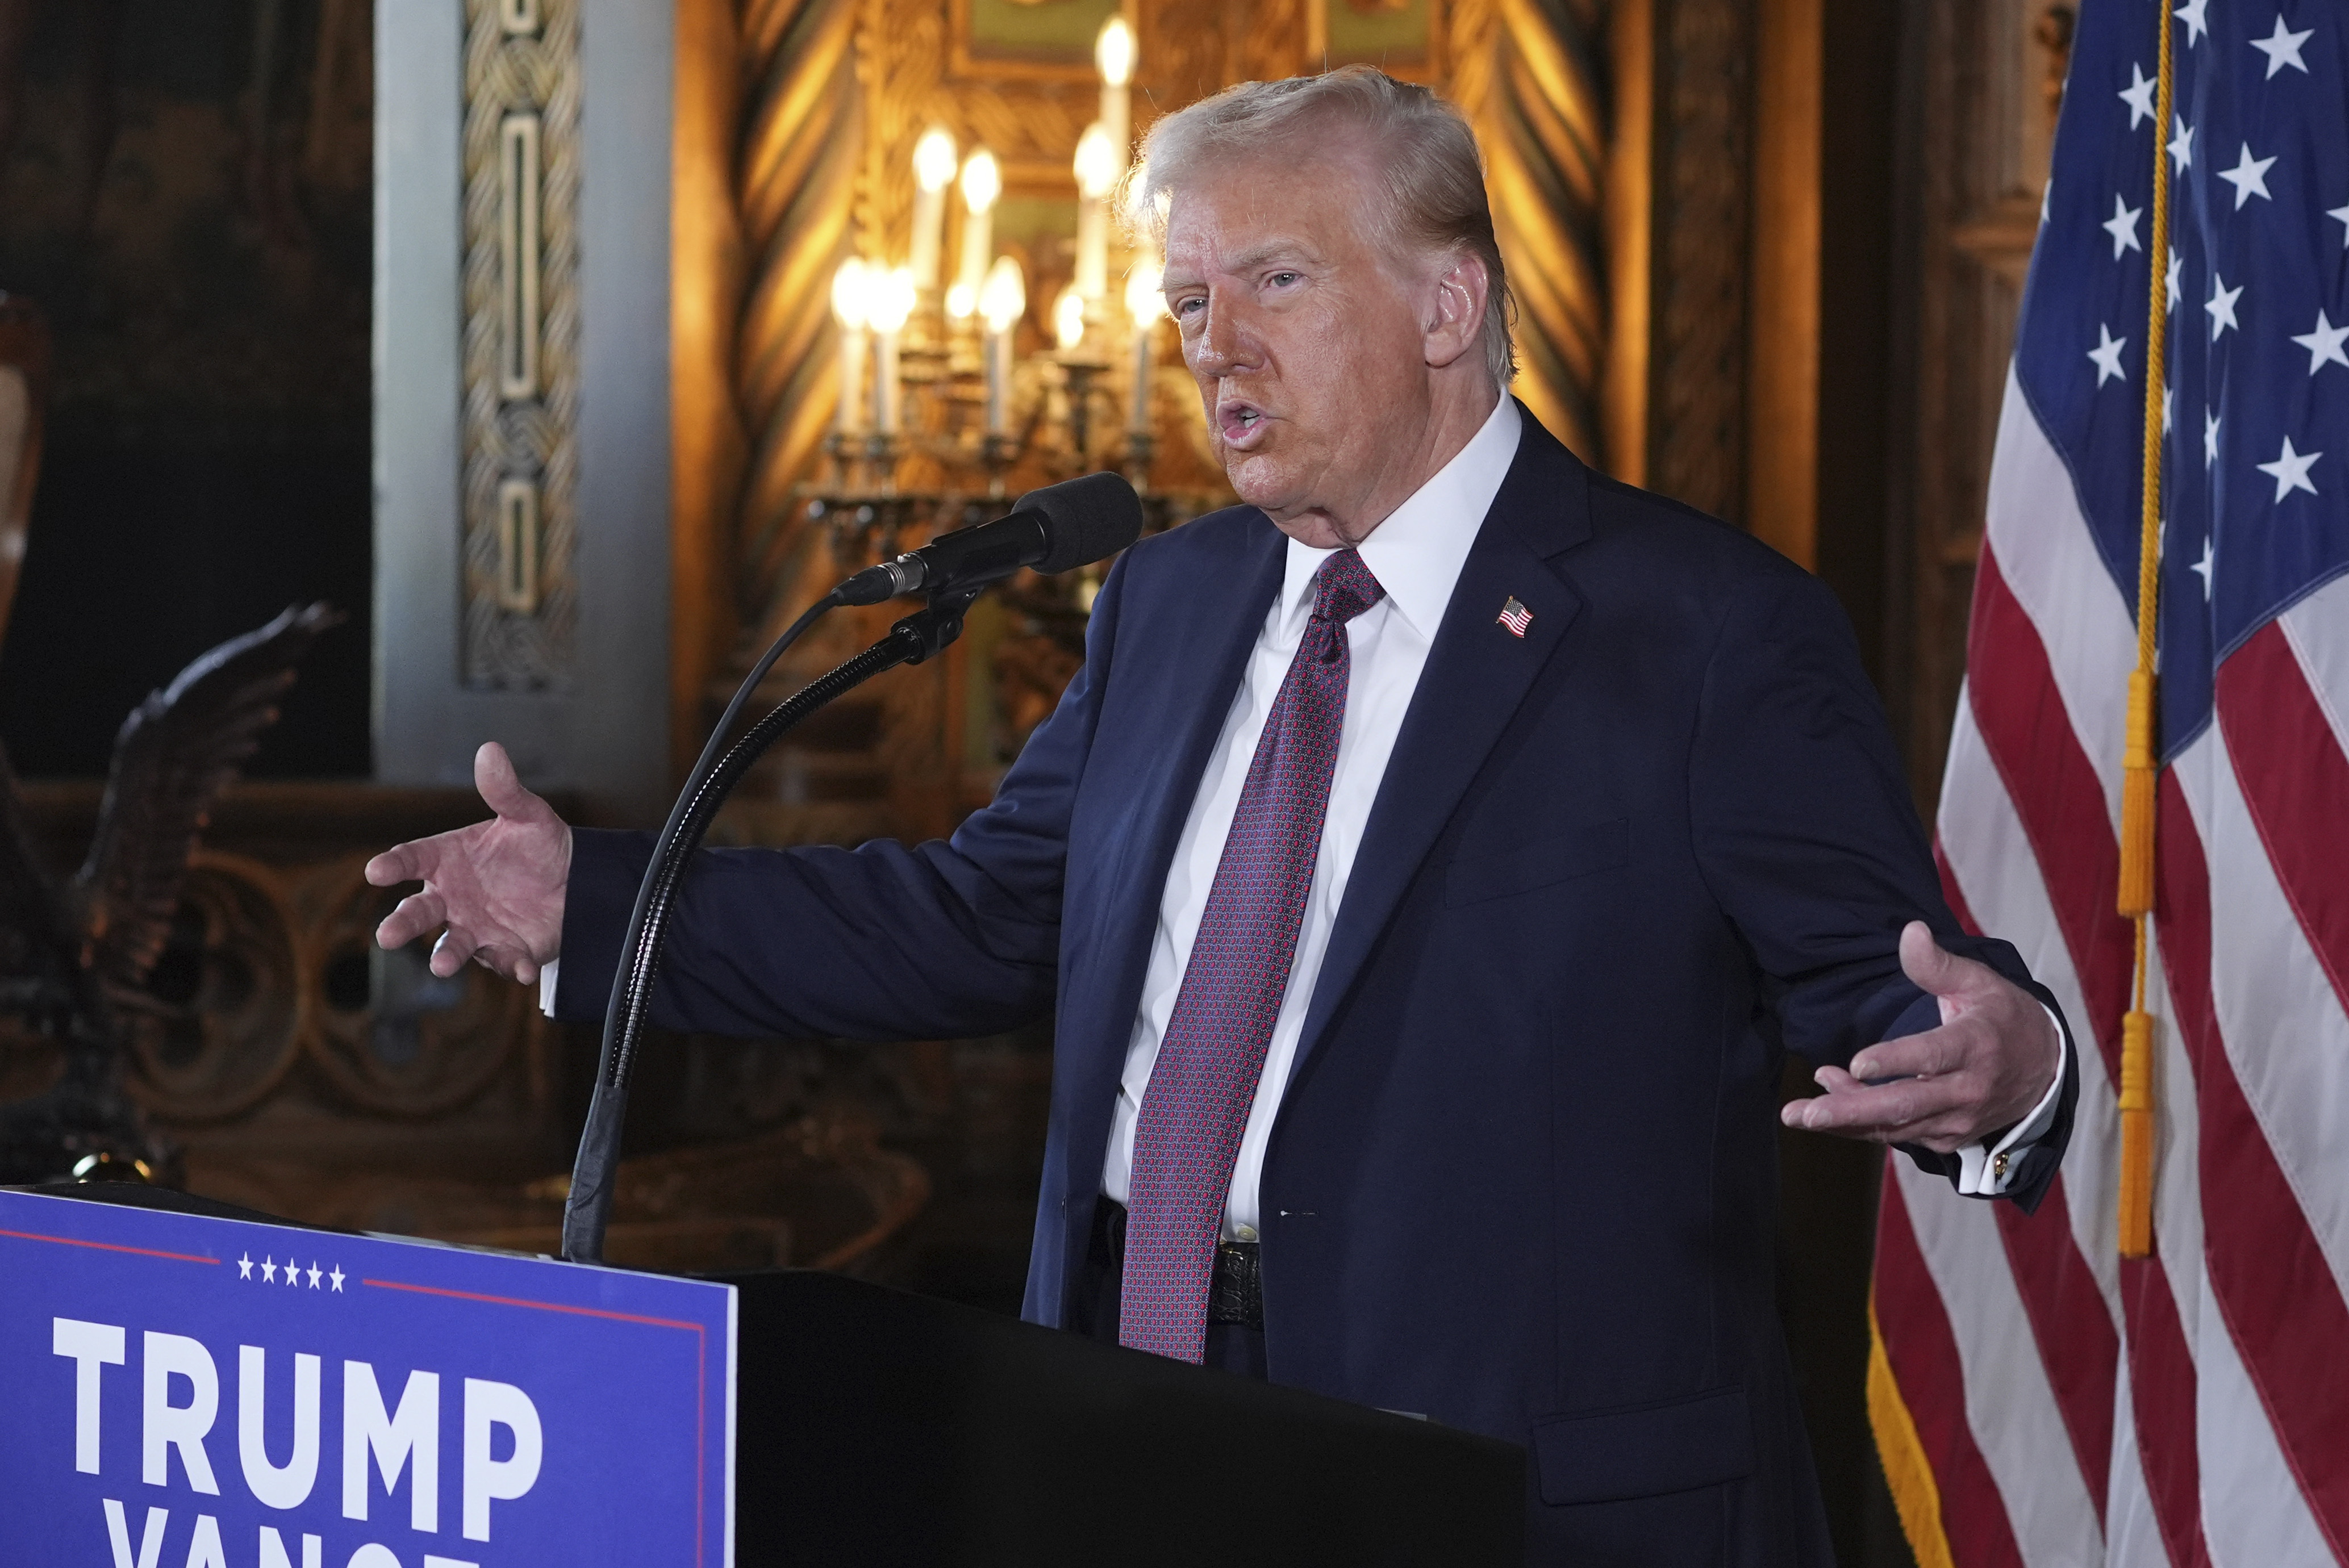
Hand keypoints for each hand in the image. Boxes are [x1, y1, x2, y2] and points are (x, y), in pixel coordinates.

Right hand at [365, 742, 572, 983]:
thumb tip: (490, 750)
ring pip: (453, 945)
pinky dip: (511, 965)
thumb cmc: (538, 845)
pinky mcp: (506, 949)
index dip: (393, 864)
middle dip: (403, 924)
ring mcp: (476, 926)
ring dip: (447, 955)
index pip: (412, 858)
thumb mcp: (527, 815)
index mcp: (447, 858)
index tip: (376, 870)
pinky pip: (505, 961)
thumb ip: (505, 790)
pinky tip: (521, 968)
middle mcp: (452, 896)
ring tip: (442, 965)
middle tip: (388, 936)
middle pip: (419, 911)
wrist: (575, 879)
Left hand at [1780, 921, 2059, 1152]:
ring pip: (1896, 1126)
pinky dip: (1862, 1125)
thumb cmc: (2001, 1017)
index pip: (1933, 1056)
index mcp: (1976, 1045)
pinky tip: (1831, 1103)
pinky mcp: (1948, 1137)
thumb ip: (1937, 964)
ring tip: (1799, 1112)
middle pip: (1906, 1104)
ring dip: (1846, 1121)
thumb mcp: (1977, 982)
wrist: (2044, 1069)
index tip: (1856, 1063)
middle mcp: (1968, 1089)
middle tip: (1805, 1113)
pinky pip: (1899, 1135)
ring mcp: (1958, 1119)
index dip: (1895, 1061)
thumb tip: (1910, 930)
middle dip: (1851, 1109)